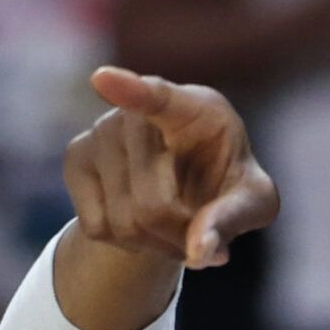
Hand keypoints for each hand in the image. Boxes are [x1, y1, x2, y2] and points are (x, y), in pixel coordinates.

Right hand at [65, 66, 278, 268]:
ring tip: (175, 225)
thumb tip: (199, 250)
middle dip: (180, 236)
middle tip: (199, 231)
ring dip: (156, 244)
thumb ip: (233, 218)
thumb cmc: (228, 186)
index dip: (131, 90)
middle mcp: (139, 112)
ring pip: (124, 223)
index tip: (103, 79)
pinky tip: (144, 226)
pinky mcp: (75, 157)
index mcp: (195, 108)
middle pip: (152, 206)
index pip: (160, 98)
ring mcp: (102, 131)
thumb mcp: (254, 202)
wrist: (187, 188)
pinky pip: (96, 227)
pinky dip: (126, 244)